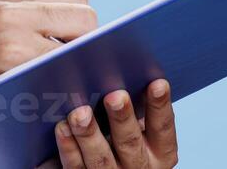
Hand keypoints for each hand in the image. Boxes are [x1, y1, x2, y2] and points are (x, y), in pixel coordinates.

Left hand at [50, 80, 178, 167]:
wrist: (109, 168)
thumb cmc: (123, 137)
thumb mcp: (140, 128)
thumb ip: (136, 106)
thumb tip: (123, 68)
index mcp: (160, 152)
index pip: (163, 128)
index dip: (161, 106)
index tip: (157, 82)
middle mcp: (139, 167)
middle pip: (130, 143)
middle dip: (122, 119)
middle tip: (115, 96)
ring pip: (101, 159)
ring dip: (89, 135)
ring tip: (80, 113)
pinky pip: (76, 168)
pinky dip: (68, 148)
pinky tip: (62, 128)